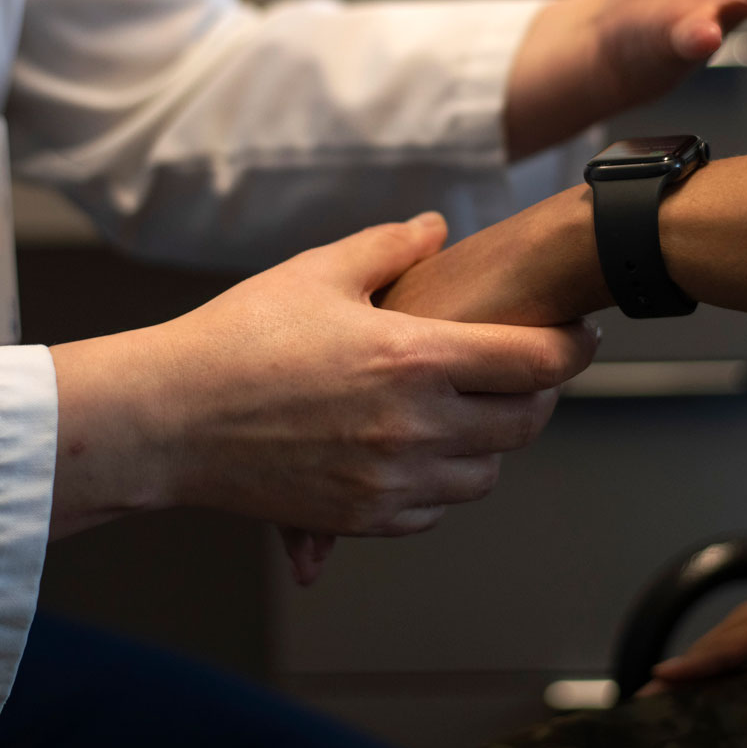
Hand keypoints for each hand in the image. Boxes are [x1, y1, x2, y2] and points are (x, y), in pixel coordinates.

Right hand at [49, 213, 600, 574]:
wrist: (167, 420)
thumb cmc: (235, 340)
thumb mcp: (316, 272)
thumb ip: (389, 248)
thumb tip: (436, 229)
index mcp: (413, 359)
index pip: (535, 362)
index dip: (572, 347)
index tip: (580, 336)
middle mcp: (414, 427)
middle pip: (526, 422)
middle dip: (539, 394)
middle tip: (527, 370)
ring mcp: (390, 481)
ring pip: (488, 473)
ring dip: (493, 441)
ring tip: (471, 407)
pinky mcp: (363, 518)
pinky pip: (438, 508)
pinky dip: (445, 481)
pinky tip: (422, 447)